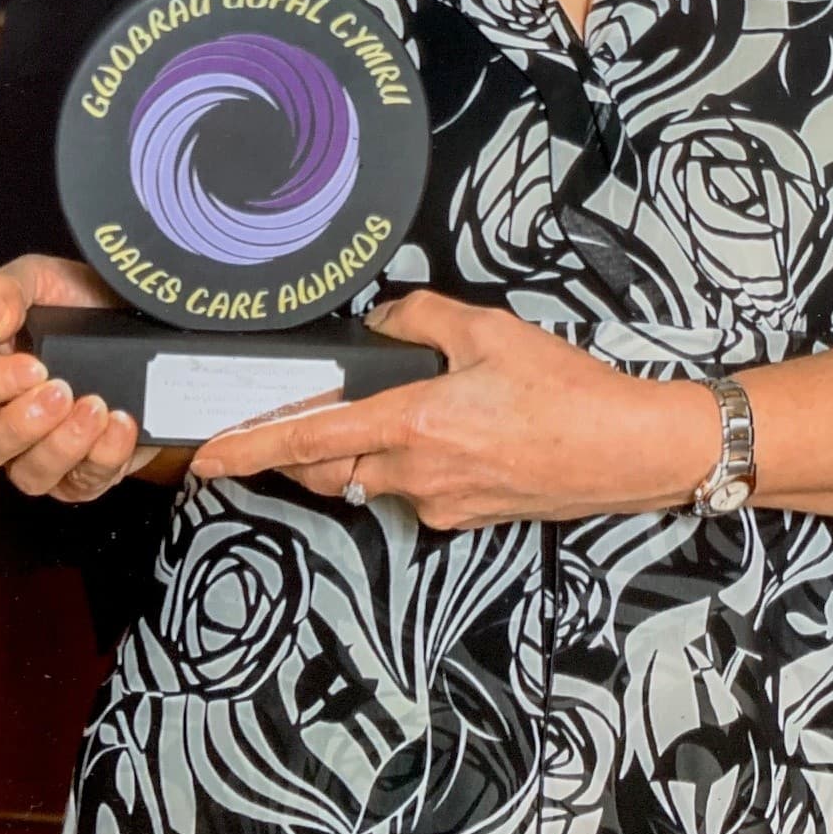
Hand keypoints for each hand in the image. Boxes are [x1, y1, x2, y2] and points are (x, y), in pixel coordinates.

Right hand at [0, 253, 160, 503]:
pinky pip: (82, 485)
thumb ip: (4, 289)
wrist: (146, 318)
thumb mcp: (40, 276)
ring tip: (97, 407)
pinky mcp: (84, 471)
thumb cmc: (79, 300)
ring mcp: (41, 452)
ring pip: (31, 476)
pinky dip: (104, 459)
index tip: (33, 366)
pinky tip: (122, 425)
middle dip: (20, 426)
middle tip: (62, 391)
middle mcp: (1, 421)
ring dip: (63, 446)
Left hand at [186, 289, 721, 529]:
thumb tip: (383, 319)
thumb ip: (422, 316)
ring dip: (349, 455)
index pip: (309, 439)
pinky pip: (410, 491)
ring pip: (366, 482)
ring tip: (363, 416)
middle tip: (274, 423)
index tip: (205, 457)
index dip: (250, 447)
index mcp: (414, 424)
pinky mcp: (464, 516)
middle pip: (326, 470)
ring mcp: (440, 503)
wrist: (627, 450)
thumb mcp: (491, 329)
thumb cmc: (566, 390)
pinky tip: (436, 432)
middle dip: (292, 451)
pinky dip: (399, 464)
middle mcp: (416, 474)